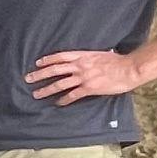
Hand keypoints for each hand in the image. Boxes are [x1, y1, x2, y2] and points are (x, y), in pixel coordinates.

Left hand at [26, 50, 141, 105]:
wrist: (128, 68)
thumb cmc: (118, 61)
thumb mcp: (100, 54)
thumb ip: (90, 57)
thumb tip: (87, 59)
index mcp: (82, 55)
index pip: (60, 56)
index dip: (47, 60)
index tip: (37, 63)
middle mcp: (79, 66)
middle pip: (54, 70)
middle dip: (39, 75)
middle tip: (28, 78)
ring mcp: (83, 77)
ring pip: (59, 84)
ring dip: (46, 89)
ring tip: (36, 94)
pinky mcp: (89, 88)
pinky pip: (72, 95)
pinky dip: (63, 100)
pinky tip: (57, 103)